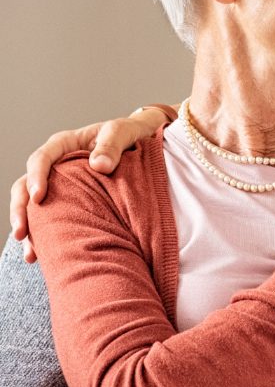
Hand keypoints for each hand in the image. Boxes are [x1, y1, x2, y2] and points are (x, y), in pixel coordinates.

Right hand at [10, 109, 167, 261]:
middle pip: (26, 185)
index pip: (42, 159)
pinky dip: (45, 234)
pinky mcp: (68, 199)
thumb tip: (99, 165)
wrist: (140, 140)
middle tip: (22, 232)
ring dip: (29, 227)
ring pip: (33, 205)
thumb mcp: (123, 131)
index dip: (36, 177)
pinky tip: (42, 255)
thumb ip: (112, 144)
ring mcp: (59, 183)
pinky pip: (50, 216)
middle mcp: (56, 164)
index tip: (38, 197)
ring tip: (31, 252)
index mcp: (64, 144)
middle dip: (21, 209)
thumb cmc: (129, 133)